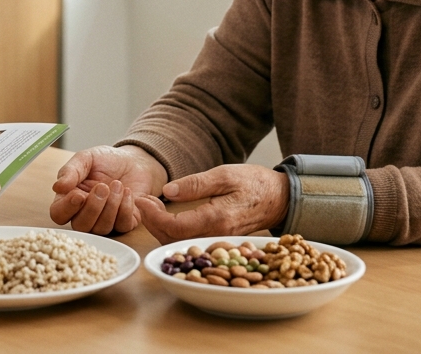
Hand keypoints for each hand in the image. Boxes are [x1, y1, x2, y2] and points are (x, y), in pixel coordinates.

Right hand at [50, 145, 166, 233]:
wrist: (133, 160)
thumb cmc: (106, 160)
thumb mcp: (86, 158)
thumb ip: (71, 171)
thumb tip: (57, 187)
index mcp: (69, 199)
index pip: (58, 214)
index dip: (67, 208)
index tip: (79, 195)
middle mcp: (84, 214)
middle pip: (80, 226)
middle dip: (93, 207)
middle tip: (103, 186)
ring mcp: (104, 221)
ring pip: (101, 229)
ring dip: (111, 206)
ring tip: (118, 184)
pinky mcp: (124, 223)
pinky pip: (122, 226)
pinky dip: (125, 209)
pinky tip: (127, 192)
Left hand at [135, 165, 288, 244]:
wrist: (280, 199)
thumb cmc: (254, 183)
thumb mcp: (225, 175)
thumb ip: (196, 184)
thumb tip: (168, 191)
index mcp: (217, 218)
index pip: (175, 227)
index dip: (153, 216)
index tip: (141, 200)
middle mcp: (216, 236)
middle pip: (172, 240)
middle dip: (152, 222)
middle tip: (144, 200)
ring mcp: (217, 242)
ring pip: (179, 244)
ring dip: (160, 228)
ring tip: (152, 206)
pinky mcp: (217, 242)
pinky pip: (189, 243)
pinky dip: (172, 232)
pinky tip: (168, 216)